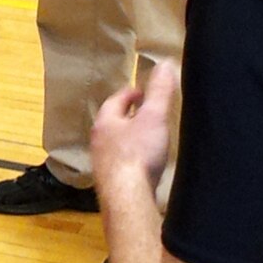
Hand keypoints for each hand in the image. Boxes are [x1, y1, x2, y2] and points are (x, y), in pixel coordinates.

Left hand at [92, 60, 178, 195]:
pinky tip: (143, 166)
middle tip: (144, 112)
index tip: (142, 92)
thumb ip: (160, 92)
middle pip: (113, 122)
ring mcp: (102, 163)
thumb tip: (164, 64)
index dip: (130, 93)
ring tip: (146, 138)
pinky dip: (130, 160)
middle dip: (128, 116)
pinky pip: (120, 164)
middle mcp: (98, 141)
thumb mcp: (154, 117)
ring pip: (114, 144)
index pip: (116, 100)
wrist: (127, 197)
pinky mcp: (110, 182)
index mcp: (106, 122)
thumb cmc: (138, 155)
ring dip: (128, 139)